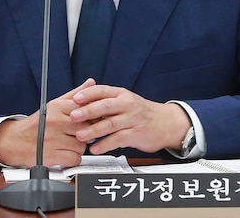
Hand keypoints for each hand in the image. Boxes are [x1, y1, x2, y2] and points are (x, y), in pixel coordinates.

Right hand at [0, 79, 95, 167]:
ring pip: (82, 145)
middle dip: (86, 133)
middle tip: (78, 134)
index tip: (91, 122)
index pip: (85, 110)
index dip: (92, 118)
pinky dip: (72, 159)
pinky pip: (74, 159)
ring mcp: (53, 139)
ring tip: (68, 144)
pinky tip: (65, 153)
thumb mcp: (54, 105)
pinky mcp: (51, 155)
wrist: (14, 141)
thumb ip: (75, 95)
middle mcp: (55, 121)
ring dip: (78, 148)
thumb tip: (91, 82)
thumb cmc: (36, 124)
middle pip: (86, 128)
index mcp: (57, 107)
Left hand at [69, 82, 191, 155]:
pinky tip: (95, 149)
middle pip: (105, 106)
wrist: (166, 123)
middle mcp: (127, 104)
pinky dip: (105, 145)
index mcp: (121, 94)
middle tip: (73, 116)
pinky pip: (118, 139)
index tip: (74, 99)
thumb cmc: (141, 112)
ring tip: (80, 136)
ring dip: (93, 130)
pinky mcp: (136, 134)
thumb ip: (105, 100)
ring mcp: (132, 119)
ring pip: (110, 124)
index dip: (88, 94)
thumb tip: (80, 100)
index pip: (102, 91)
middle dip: (88, 111)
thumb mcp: (125, 101)